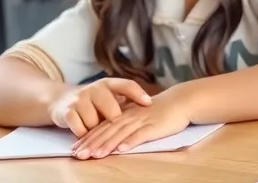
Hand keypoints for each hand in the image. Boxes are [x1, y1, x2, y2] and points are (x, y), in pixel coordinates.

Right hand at [48, 78, 151, 137]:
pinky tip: (84, 136)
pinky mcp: (67, 111)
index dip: (138, 94)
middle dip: (115, 122)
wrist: (61, 101)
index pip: (127, 85)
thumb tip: (151, 108)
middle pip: (112, 110)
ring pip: (95, 123)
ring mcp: (80, 99)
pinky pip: (80, 129)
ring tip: (96, 131)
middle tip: (117, 129)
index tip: (149, 103)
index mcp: (108, 84)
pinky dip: (84, 135)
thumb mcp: (109, 97)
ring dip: (97, 131)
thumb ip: (125, 102)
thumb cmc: (93, 103)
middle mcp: (95, 89)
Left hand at [71, 84, 192, 159]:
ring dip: (108, 145)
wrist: (182, 101)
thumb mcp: (139, 113)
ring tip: (95, 155)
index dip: (89, 137)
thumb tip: (110, 131)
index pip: (103, 126)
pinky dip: (130, 142)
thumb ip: (125, 121)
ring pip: (121, 133)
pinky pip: (141, 134)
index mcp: (125, 113)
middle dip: (92, 143)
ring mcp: (142, 120)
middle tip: (79, 155)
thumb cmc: (161, 110)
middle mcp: (131, 116)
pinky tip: (121, 149)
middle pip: (108, 131)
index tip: (75, 148)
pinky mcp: (154, 126)